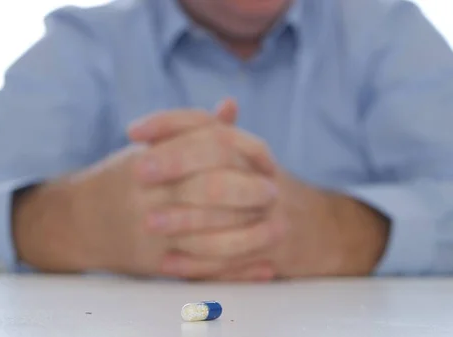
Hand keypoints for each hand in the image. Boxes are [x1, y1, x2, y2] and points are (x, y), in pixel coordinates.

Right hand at [13, 101, 283, 279]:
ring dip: (249, 232)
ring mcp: (149, 228)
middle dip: (247, 191)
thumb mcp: (150, 148)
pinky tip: (262, 267)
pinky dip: (236, 269)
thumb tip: (231, 107)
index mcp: (151, 157)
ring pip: (208, 232)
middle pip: (209, 188)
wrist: (76, 221)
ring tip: (278, 229)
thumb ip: (191, 130)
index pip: (205, 145)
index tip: (267, 160)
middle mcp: (148, 191)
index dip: (242, 152)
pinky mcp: (152, 261)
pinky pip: (201, 267)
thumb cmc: (122, 179)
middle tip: (274, 194)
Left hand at [131, 99, 388, 278]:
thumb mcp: (245, 162)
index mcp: (249, 151)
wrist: (320, 229)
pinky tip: (168, 262)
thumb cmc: (266, 191)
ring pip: (226, 210)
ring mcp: (271, 212)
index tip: (133, 130)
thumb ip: (211, 138)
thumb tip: (166, 122)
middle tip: (137, 173)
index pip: (206, 124)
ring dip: (184, 218)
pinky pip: (233, 257)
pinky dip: (198, 262)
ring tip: (148, 222)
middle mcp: (262, 175)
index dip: (168, 123)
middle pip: (217, 156)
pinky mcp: (274, 249)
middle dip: (175, 163)